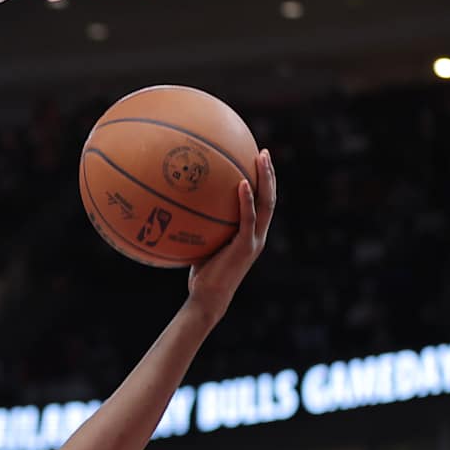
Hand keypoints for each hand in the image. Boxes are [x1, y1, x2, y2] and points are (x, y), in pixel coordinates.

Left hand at [187, 147, 275, 319]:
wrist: (208, 298)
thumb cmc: (202, 274)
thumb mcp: (203, 243)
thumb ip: (201, 224)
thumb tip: (180, 203)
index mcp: (251, 233)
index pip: (262, 203)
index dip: (264, 181)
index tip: (257, 160)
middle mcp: (258, 235)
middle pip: (270, 198)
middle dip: (269, 174)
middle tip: (263, 152)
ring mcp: (255, 240)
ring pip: (266, 204)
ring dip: (266, 180)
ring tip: (261, 158)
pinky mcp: (246, 246)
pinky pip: (248, 218)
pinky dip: (246, 200)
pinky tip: (242, 183)